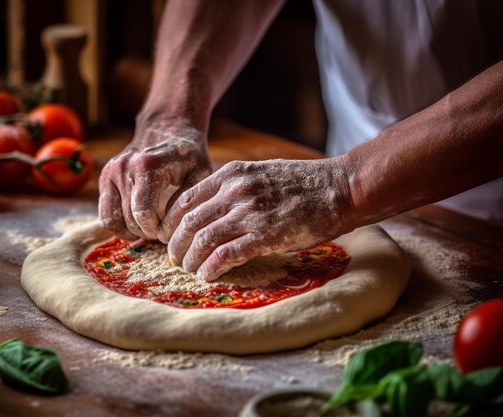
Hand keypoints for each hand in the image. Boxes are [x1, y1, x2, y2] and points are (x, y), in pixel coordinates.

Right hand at [98, 122, 211, 239]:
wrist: (168, 130)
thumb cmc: (188, 155)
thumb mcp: (199, 173)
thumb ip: (187, 199)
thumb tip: (170, 227)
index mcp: (147, 166)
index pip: (143, 213)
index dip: (156, 230)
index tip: (169, 230)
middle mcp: (124, 168)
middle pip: (129, 219)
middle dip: (147, 232)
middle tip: (163, 231)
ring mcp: (111, 172)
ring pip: (114, 220)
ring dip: (133, 231)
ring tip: (151, 228)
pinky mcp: (105, 178)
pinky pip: (105, 214)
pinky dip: (119, 226)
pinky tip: (137, 226)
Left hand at [164, 158, 354, 280]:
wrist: (340, 188)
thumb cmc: (303, 184)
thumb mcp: (261, 174)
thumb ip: (235, 188)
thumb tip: (213, 211)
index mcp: (232, 174)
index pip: (185, 200)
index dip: (173, 223)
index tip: (173, 237)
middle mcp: (235, 191)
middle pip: (189, 222)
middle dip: (177, 245)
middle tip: (176, 259)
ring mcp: (249, 212)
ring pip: (202, 239)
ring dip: (191, 260)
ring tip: (190, 270)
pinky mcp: (264, 235)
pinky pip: (225, 254)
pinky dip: (211, 268)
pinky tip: (208, 276)